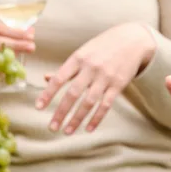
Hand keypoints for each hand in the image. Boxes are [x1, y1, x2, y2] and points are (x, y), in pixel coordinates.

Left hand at [36, 22, 154, 133]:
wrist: (132, 40)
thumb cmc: (102, 47)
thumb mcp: (83, 52)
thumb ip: (66, 68)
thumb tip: (46, 78)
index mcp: (78, 58)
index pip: (59, 78)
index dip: (48, 94)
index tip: (39, 107)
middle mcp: (91, 67)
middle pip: (73, 94)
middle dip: (61, 112)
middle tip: (52, 127)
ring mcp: (105, 77)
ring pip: (89, 102)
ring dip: (77, 119)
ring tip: (67, 131)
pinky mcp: (118, 85)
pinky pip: (105, 105)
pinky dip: (96, 118)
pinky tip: (88, 129)